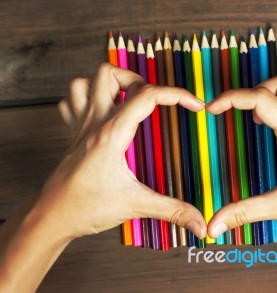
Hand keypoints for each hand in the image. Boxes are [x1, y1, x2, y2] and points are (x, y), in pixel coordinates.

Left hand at [39, 63, 206, 239]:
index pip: (148, 96)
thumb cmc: (85, 208)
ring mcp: (80, 126)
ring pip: (85, 81)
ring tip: (128, 97)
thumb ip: (172, 210)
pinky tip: (101, 110)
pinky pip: (72, 101)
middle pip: (109, 74)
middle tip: (153, 99)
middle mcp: (93, 123)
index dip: (177, 95)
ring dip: (109, 83)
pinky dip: (87, 97)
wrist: (51, 218)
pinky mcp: (72, 135)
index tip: (195, 105)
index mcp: (111, 134)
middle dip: (137, 79)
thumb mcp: (135, 205)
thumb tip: (200, 222)